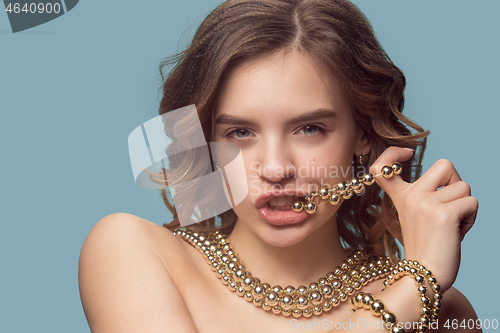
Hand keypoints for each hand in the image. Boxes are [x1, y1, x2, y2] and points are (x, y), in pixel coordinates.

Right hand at [370, 147, 477, 292]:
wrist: (423, 276)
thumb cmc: (426, 247)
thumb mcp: (418, 216)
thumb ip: (427, 195)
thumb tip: (451, 179)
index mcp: (401, 196)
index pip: (383, 166)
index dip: (392, 155)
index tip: (406, 154)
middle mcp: (410, 196)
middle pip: (445, 165)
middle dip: (457, 183)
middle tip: (451, 205)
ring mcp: (425, 203)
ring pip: (464, 187)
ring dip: (466, 207)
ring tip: (453, 226)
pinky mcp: (443, 214)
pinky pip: (472, 202)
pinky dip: (471, 219)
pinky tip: (458, 233)